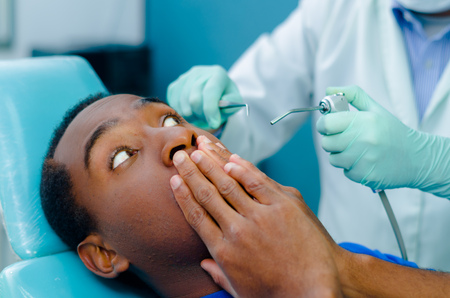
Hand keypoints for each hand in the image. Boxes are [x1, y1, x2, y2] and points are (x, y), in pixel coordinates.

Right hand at [167, 65, 242, 129]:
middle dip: (202, 115)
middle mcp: (199, 72)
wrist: (213, 92)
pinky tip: (192, 112)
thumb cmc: (224, 98)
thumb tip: (222, 105)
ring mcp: (184, 78)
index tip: (214, 124)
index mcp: (217, 74)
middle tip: (209, 119)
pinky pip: (174, 105)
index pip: (210, 91)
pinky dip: (183, 113)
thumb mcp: (234, 101)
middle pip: (194, 100)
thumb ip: (231, 104)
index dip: (211, 110)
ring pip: (183, 105)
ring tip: (201, 115)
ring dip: (193, 116)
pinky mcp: (174, 86)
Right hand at [170, 136, 341, 296]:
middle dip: (191, 172)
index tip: (174, 179)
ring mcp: (262, 217)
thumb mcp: (241, 292)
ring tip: (199, 148)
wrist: (317, 289)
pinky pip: (258, 182)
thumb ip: (219, 275)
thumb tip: (203, 265)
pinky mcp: (284, 206)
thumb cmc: (279, 293)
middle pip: (208, 194)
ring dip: (211, 163)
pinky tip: (230, 158)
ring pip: (229, 183)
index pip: (197, 215)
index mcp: (224, 251)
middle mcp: (238, 231)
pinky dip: (243, 168)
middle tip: (181, 155)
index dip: (183, 194)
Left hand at [316, 85, 449, 195]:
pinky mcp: (366, 176)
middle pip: (326, 143)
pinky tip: (366, 162)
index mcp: (365, 121)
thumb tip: (328, 90)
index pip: (327, 124)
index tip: (328, 125)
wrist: (417, 158)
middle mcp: (364, 140)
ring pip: (333, 159)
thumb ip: (352, 96)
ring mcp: (365, 160)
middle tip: (344, 138)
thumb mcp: (376, 109)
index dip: (323, 124)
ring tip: (357, 150)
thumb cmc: (392, 132)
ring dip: (341, 155)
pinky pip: (345, 172)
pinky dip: (351, 168)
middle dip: (331, 140)